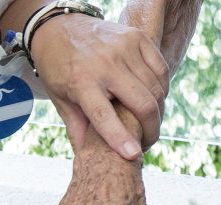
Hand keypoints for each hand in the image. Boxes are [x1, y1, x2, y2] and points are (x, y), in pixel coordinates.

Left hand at [31, 14, 167, 158]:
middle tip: (147, 142)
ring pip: (156, 90)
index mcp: (81, 82)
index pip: (104, 115)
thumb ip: (77, 129)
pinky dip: (162, 88)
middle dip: (151, 130)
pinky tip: (153, 99)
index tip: (135, 155)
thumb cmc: (58, 68)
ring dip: (158, 113)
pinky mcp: (137, 38)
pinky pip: (161, 70)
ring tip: (149, 123)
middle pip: (143, 104)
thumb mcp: (60, 99)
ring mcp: (124, 48)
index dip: (120, 138)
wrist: (58, 27)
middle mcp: (105, 64)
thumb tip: (89, 159)